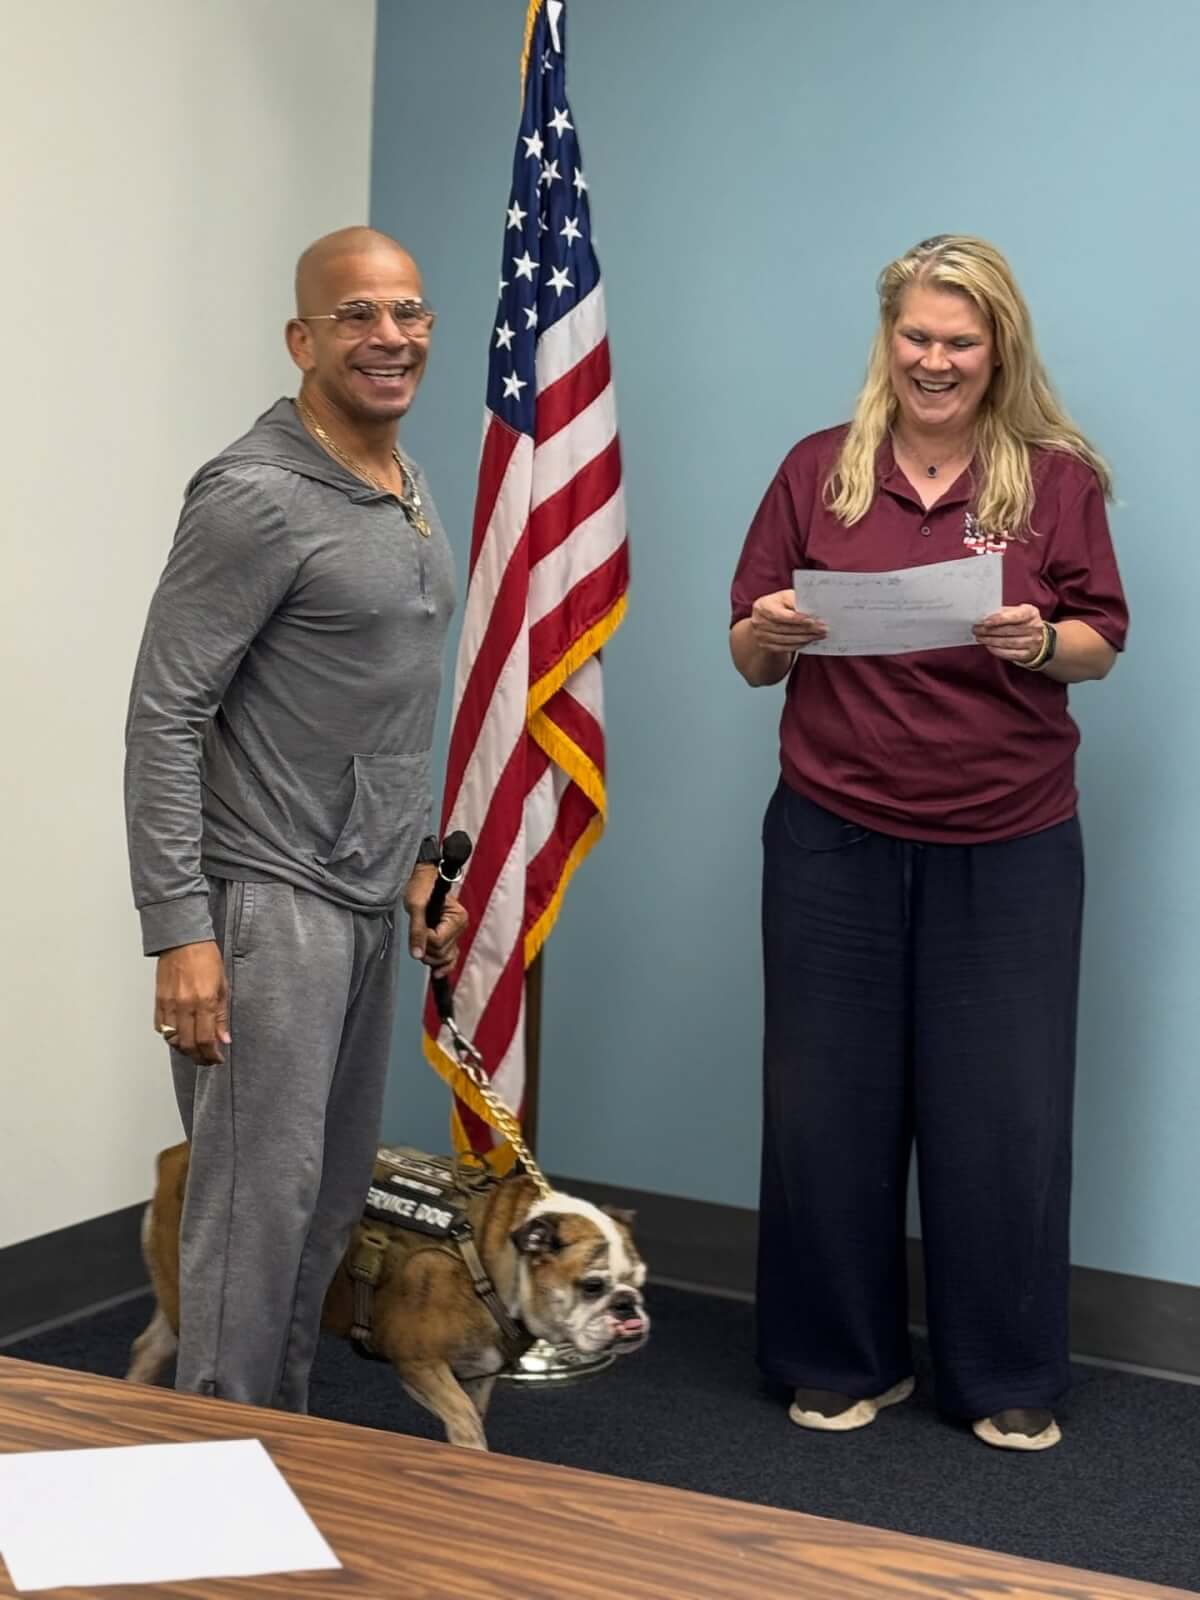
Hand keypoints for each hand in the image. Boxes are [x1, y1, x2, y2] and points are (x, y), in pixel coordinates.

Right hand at [155, 940, 229, 1064]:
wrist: (183, 941)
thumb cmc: (206, 959)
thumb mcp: (223, 986)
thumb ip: (222, 1015)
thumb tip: (223, 1039)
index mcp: (204, 1001)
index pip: (206, 1039)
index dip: (212, 1055)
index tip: (218, 1059)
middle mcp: (185, 1006)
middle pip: (189, 1044)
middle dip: (199, 1057)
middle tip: (207, 1060)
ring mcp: (169, 1004)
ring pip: (173, 1040)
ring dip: (185, 1050)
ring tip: (195, 1051)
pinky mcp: (158, 1001)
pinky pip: (161, 1028)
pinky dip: (171, 1038)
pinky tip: (180, 1037)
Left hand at [403, 865, 467, 978]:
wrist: (423, 878)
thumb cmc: (421, 886)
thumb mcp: (415, 907)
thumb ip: (417, 932)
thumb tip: (417, 955)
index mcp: (457, 917)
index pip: (439, 941)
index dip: (424, 939)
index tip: (417, 928)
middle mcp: (460, 927)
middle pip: (442, 952)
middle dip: (426, 949)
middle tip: (415, 935)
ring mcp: (457, 933)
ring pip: (445, 958)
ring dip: (430, 956)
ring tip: (420, 943)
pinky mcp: (451, 938)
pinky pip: (450, 958)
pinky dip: (443, 966)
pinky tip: (437, 973)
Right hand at [750, 590, 827, 652]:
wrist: (767, 618)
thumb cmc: (780, 604)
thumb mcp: (786, 597)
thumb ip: (796, 601)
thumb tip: (814, 608)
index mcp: (762, 606)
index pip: (779, 614)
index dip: (796, 618)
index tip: (812, 619)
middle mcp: (758, 621)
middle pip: (784, 628)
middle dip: (806, 629)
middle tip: (823, 628)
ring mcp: (760, 635)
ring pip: (786, 639)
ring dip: (806, 638)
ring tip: (820, 634)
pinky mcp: (765, 646)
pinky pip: (785, 648)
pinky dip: (799, 644)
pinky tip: (809, 640)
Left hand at [973, 604, 1045, 663]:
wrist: (1040, 640)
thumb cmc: (1023, 623)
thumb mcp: (1018, 612)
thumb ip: (1004, 612)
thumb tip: (985, 616)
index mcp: (1031, 613)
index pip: (1016, 616)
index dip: (999, 619)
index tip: (985, 621)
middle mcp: (1034, 628)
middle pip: (1009, 630)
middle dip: (989, 630)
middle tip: (976, 629)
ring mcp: (1032, 642)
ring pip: (1008, 642)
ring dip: (990, 640)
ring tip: (979, 638)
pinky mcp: (1027, 654)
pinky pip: (1010, 654)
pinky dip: (997, 650)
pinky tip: (988, 646)